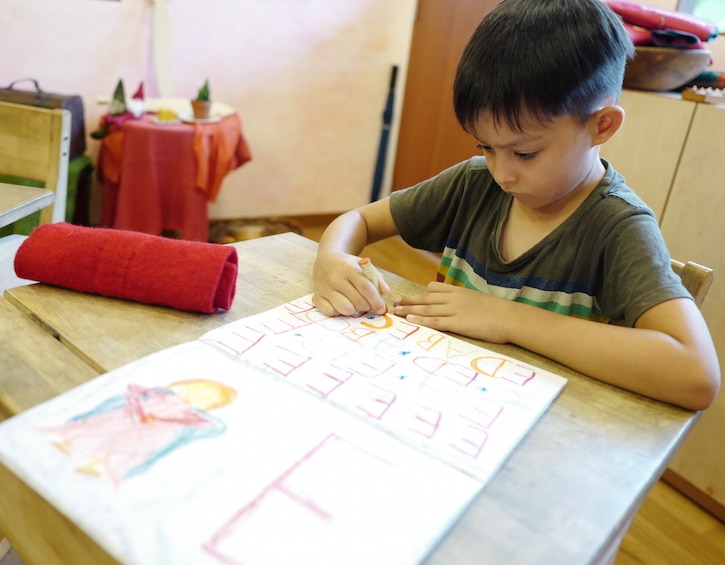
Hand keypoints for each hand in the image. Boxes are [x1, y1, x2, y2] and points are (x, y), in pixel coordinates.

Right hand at [312, 251, 389, 315]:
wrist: (325, 260)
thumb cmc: (348, 265)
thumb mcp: (364, 266)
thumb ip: (377, 278)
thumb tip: (386, 292)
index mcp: (349, 268)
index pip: (366, 288)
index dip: (376, 301)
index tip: (382, 308)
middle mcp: (335, 278)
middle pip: (358, 301)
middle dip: (367, 306)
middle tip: (369, 304)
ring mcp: (325, 288)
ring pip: (345, 309)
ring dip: (354, 310)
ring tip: (356, 304)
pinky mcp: (317, 296)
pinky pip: (331, 312)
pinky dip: (339, 312)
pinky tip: (342, 304)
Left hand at [393, 281, 510, 342]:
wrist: (511, 318)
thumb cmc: (500, 312)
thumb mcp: (480, 300)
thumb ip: (467, 301)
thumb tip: (462, 307)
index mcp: (460, 292)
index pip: (435, 289)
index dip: (422, 293)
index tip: (412, 296)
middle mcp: (454, 299)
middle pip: (426, 299)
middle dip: (410, 301)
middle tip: (397, 303)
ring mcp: (455, 310)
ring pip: (427, 309)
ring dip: (410, 310)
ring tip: (398, 311)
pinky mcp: (457, 323)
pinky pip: (435, 322)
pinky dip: (421, 321)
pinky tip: (411, 320)